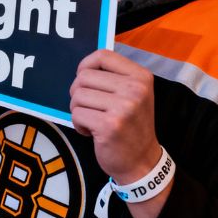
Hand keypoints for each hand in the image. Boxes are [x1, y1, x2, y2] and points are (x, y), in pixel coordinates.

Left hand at [69, 49, 160, 183]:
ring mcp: (123, 108)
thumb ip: (113, 77)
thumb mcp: (133, 95)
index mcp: (141, 77)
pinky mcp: (109, 125)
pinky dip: (78, 124)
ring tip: (93, 120)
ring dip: (78, 109)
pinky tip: (92, 132)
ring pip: (77, 95)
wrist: (142, 162)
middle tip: (90, 107)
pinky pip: (76, 114)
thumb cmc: (131, 126)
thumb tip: (82, 66)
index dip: (85, 66)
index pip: (102, 55)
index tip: (86, 81)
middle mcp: (135, 89)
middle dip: (78, 93)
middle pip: (83, 76)